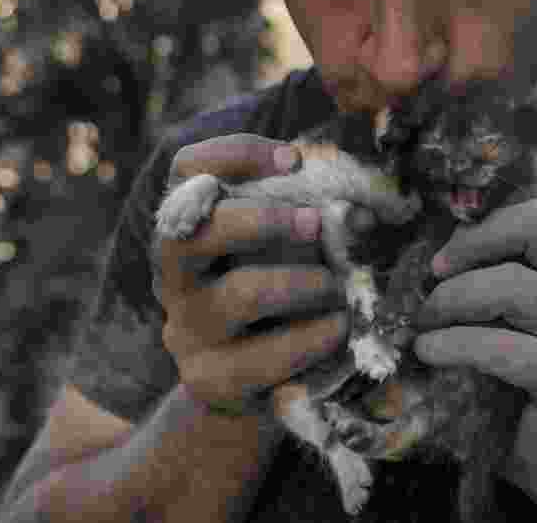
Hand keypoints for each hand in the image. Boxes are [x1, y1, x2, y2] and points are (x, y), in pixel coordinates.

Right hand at [152, 134, 350, 414]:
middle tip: (316, 222)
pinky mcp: (212, 378)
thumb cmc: (279, 295)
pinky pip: (268, 356)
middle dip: (264, 220)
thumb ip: (313, 221)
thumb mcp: (288, 248)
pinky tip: (338, 328)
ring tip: (336, 286)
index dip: (235, 154)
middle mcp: (175, 274)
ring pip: (243, 293)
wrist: (252, 383)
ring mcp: (189, 328)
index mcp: (190, 226)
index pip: (186, 169)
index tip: (294, 159)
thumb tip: (361, 212)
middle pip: (193, 231)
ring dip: (305, 283)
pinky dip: (315, 337)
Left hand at [410, 168, 536, 480]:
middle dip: (471, 241)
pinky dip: (456, 345)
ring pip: (517, 285)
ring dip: (452, 300)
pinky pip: (507, 347)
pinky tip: (430, 352)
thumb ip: (493, 258)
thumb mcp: (504, 301)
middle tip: (433, 272)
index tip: (454, 225)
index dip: (501, 195)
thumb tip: (433, 222)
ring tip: (423, 322)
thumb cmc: (514, 370)